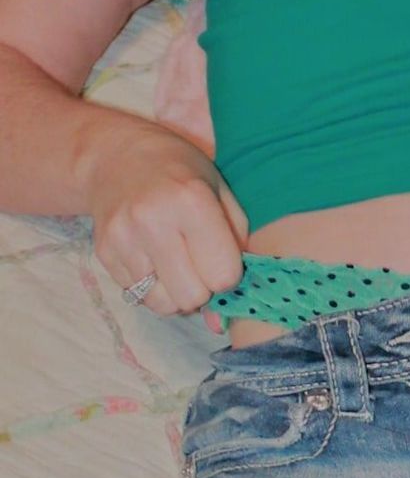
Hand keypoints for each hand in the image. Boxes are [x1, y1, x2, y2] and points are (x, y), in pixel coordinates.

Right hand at [80, 124, 249, 316]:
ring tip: (175, 260)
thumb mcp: (223, 195)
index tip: (221, 255)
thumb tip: (218, 322)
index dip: (228, 273)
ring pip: (163, 304)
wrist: (117, 155)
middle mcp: (152, 220)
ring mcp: (122, 237)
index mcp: (191, 201)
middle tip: (198, 262)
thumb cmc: (182, 175)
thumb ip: (237, 251)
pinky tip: (153, 256)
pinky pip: (138, 296)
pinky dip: (152, 286)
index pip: (223, 276)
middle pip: (191, 296)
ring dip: (175, 291)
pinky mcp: (103, 252)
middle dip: (202, 288)